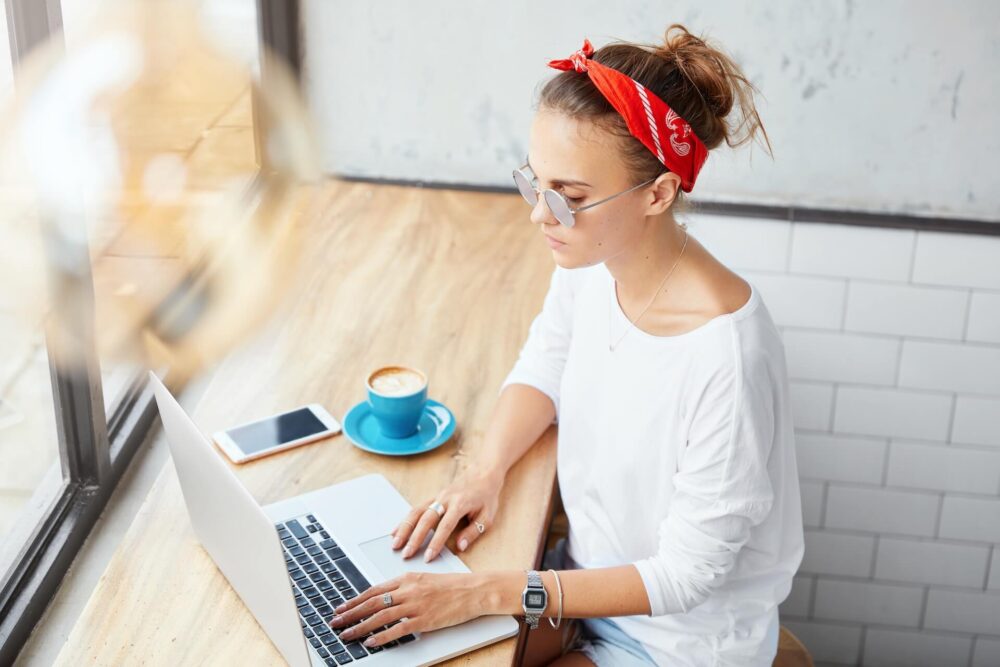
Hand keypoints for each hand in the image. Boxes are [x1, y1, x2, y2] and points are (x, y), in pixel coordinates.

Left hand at [330, 572, 488, 647]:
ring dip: (360, 627)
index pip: (373, 590)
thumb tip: (385, 598)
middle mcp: (408, 590)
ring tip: (347, 634)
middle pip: (371, 603)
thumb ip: (404, 587)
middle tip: (335, 622)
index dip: (354, 600)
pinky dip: (382, 636)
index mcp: (406, 579)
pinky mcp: (424, 620)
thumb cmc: (452, 585)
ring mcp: (415, 605)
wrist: (473, 590)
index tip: (341, 607)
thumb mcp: (424, 580)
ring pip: (380, 617)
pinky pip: (397, 629)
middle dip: (350, 613)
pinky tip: (371, 642)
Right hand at [392, 463, 503, 561]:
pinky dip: (405, 520)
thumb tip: (460, 547)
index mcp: (460, 504)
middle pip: (425, 518)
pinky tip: (396, 531)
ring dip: (404, 528)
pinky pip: (416, 509)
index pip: (445, 526)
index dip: (436, 542)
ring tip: (395, 544)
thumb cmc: (486, 496)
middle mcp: (445, 499)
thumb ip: (473, 532)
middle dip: (414, 537)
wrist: (482, 474)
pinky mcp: (432, 497)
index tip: (428, 557)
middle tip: (406, 554)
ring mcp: (437, 496)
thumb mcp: (487, 516)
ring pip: (416, 512)